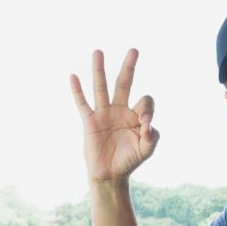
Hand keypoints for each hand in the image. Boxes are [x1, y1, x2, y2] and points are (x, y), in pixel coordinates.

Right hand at [71, 49, 159, 182]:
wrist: (110, 175)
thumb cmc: (130, 161)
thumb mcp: (147, 150)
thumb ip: (152, 137)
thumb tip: (148, 124)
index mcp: (135, 115)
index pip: (144, 102)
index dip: (147, 110)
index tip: (145, 124)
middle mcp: (119, 110)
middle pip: (124, 83)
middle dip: (129, 67)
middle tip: (134, 50)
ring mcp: (104, 114)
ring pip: (101, 87)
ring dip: (99, 70)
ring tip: (98, 51)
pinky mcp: (90, 122)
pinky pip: (82, 104)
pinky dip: (77, 91)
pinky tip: (73, 76)